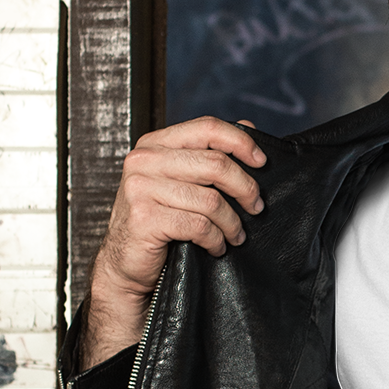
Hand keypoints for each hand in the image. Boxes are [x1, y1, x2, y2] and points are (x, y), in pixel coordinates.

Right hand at [82, 118, 265, 369]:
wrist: (126, 263)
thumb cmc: (157, 220)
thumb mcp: (179, 180)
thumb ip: (207, 153)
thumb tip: (248, 125)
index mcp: (155, 144)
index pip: (207, 128)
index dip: (241, 142)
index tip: (262, 162)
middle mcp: (143, 160)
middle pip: (215, 164)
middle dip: (246, 188)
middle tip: (257, 207)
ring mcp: (140, 189)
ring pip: (211, 200)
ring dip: (232, 222)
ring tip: (236, 235)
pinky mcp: (144, 219)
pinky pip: (199, 226)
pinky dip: (216, 240)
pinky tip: (216, 247)